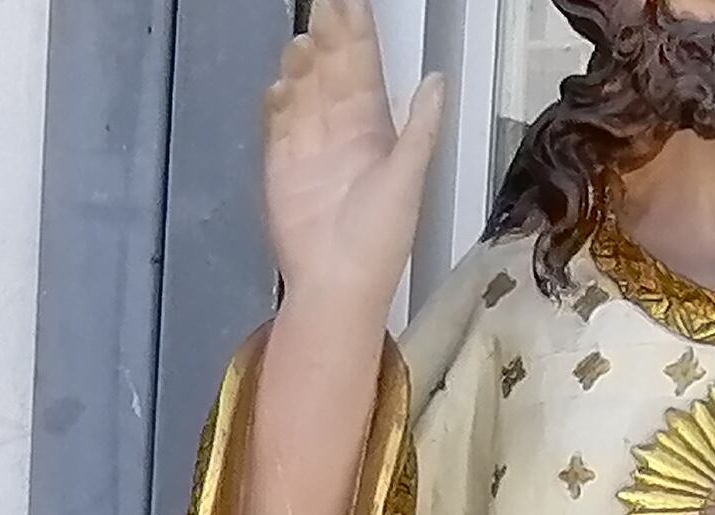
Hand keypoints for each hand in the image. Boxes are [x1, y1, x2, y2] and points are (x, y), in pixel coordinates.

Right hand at [263, 0, 444, 322]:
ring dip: (301, 65)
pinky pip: (277, 124)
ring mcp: (306, 145)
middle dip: (326, 35)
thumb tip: (437, 79)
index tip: (349, 1)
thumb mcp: (409, 178)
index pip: (363, 69)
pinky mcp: (278, 167)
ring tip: (301, 42)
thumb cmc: (379, 239)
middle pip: (330, 70)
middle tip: (321, 2)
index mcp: (373, 129)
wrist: (337, 286)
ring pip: (302, 91)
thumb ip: (420, 127)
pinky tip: (279, 86)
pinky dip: (277, 103)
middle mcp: (338, 129)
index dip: (356, 34)